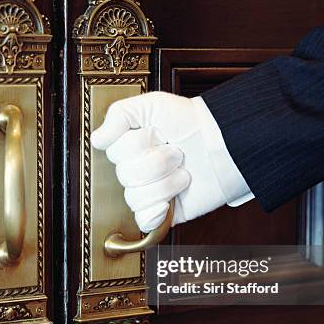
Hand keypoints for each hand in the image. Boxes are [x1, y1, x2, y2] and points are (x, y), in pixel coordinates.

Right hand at [90, 92, 231, 231]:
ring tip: (183, 171)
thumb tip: (96, 139)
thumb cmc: (191, 123)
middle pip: (126, 174)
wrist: (228, 147)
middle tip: (176, 151)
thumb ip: (118, 114)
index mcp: (129, 147)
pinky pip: (143, 220)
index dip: (138, 142)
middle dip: (157, 160)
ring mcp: (148, 193)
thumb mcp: (153, 103)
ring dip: (166, 182)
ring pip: (136, 196)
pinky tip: (172, 199)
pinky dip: (158, 211)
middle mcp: (136, 170)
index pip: (114, 152)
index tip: (158, 132)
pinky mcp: (162, 213)